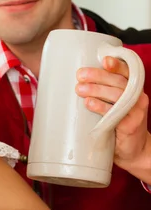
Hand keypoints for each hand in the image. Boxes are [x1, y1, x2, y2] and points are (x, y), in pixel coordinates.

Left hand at [76, 56, 149, 173]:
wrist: (132, 149)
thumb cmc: (117, 122)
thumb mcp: (112, 103)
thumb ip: (101, 91)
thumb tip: (73, 81)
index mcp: (131, 87)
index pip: (126, 71)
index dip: (116, 64)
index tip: (104, 60)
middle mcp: (136, 96)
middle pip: (118, 81)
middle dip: (98, 76)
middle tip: (80, 75)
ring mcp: (135, 110)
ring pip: (116, 95)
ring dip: (96, 90)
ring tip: (79, 89)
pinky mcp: (131, 125)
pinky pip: (115, 113)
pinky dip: (101, 107)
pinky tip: (89, 103)